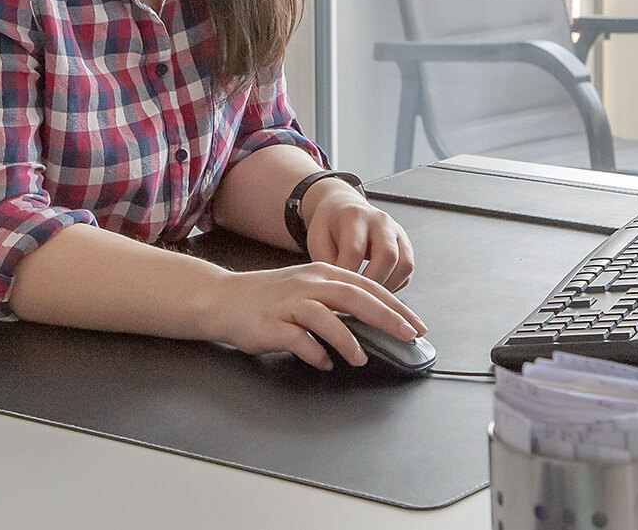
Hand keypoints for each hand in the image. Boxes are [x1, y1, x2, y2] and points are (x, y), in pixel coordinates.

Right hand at [205, 263, 425, 369]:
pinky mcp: (270, 324)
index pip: (366, 286)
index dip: (395, 305)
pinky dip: (315, 353)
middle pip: (354, 296)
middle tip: (408, 335)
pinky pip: (298, 340)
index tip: (415, 324)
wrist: (222, 299)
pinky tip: (325, 363)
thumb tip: (372, 320)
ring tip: (362, 358)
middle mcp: (307, 283)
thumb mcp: (306, 289)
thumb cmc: (268, 298)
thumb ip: (336, 300)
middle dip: (386, 317)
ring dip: (348, 339)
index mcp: (321, 273)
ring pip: (326, 316)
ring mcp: (288, 303)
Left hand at [303, 181, 415, 291]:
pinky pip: (407, 271)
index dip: (347, 276)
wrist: (344, 209)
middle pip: (387, 255)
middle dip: (372, 283)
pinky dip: (395, 285)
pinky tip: (377, 290)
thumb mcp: (318, 239)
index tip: (338, 293)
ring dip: (388, 287)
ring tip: (368, 297)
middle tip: (357, 301)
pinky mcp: (405, 245)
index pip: (354, 250)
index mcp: (354, 216)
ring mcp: (396, 232)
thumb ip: (326, 263)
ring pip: (404, 264)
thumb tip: (337, 291)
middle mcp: (380, 221)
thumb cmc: (330, 227)